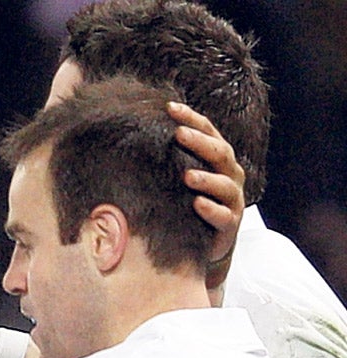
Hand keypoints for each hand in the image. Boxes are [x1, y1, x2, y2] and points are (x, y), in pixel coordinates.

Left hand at [168, 101, 244, 288]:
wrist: (204, 245)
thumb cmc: (187, 205)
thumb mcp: (176, 178)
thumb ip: (166, 158)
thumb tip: (130, 134)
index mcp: (217, 160)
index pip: (208, 132)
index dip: (192, 118)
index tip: (169, 107)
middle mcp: (229, 176)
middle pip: (220, 153)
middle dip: (200, 143)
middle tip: (179, 134)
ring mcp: (232, 201)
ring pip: (225, 185)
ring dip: (206, 179)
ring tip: (187, 176)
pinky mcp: (230, 226)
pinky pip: (224, 216)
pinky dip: (211, 210)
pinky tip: (197, 204)